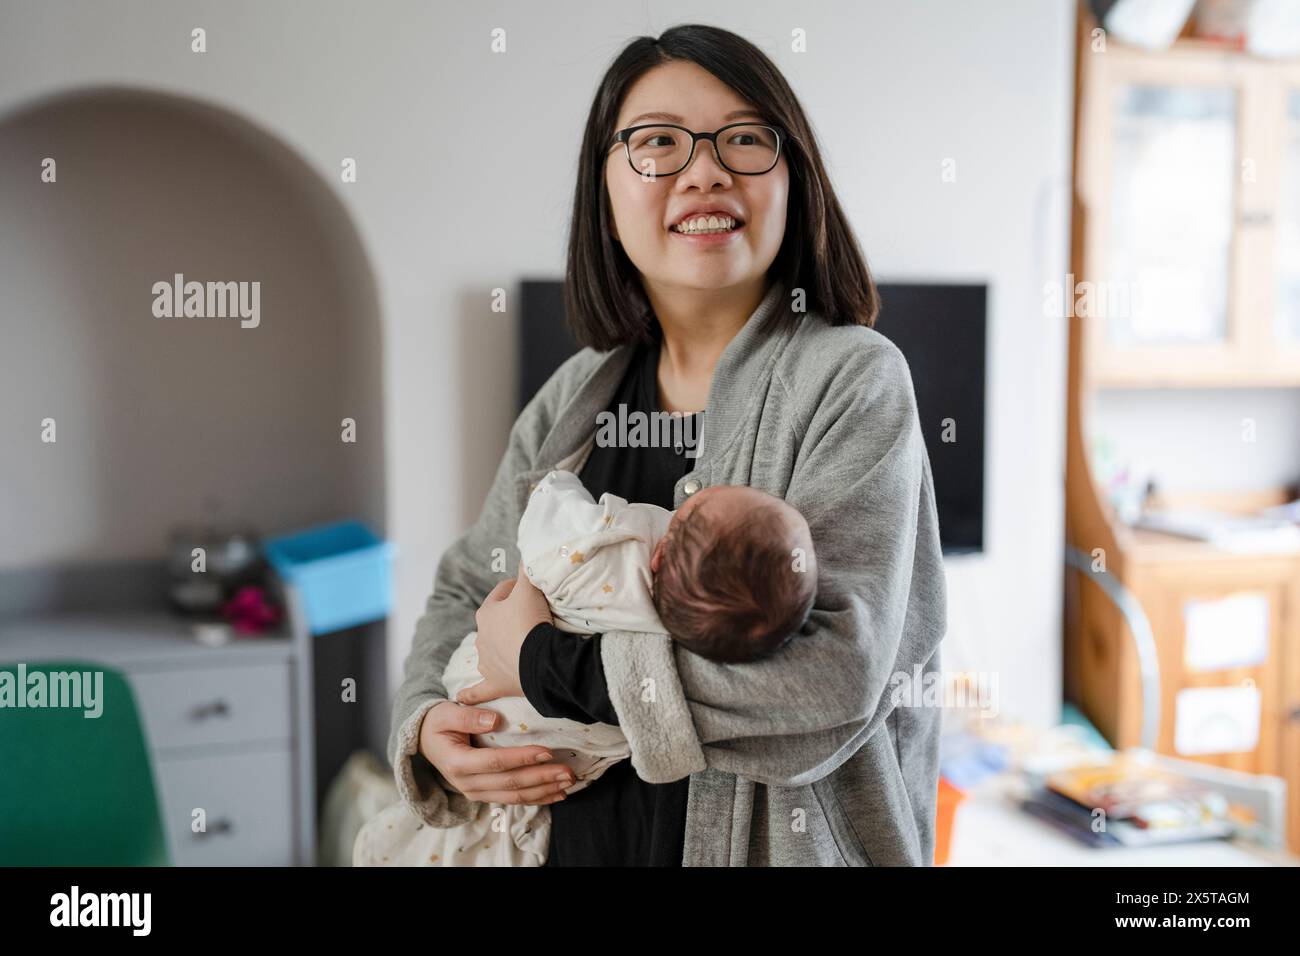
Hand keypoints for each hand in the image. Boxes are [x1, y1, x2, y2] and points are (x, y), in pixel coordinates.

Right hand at [418, 701, 572, 804]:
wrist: (424, 741)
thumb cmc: (437, 723)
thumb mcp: (445, 713)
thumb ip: (468, 716)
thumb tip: (494, 720)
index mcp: (458, 763)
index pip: (496, 762)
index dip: (523, 758)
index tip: (548, 752)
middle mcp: (467, 784)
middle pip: (510, 783)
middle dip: (542, 778)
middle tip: (568, 772)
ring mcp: (476, 792)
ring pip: (515, 796)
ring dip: (544, 791)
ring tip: (567, 783)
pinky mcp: (484, 794)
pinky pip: (513, 800)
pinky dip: (537, 798)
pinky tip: (556, 794)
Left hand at [457, 560, 550, 704]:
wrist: (539, 660)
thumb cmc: (531, 621)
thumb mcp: (530, 587)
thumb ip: (527, 569)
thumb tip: (528, 552)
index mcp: (486, 613)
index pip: (502, 591)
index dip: (519, 587)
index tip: (535, 588)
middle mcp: (481, 637)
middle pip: (497, 620)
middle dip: (511, 617)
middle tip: (535, 616)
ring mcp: (487, 662)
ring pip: (490, 650)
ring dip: (501, 647)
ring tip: (523, 645)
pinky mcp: (495, 683)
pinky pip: (478, 690)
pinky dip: (470, 694)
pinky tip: (461, 697)